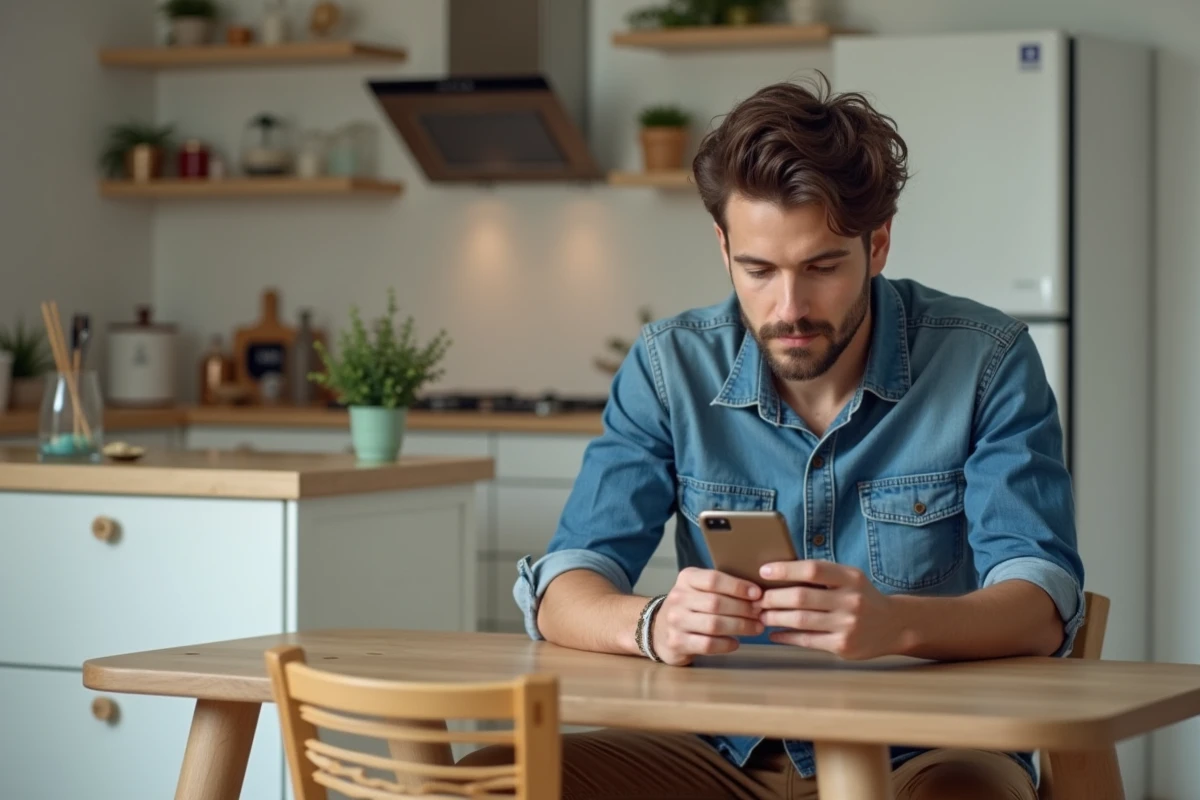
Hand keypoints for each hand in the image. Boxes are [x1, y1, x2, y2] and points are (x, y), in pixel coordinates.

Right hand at [651, 567, 763, 665]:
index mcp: (686, 578)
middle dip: (743, 609)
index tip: (757, 593)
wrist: (657, 629)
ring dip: (740, 627)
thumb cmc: (689, 606)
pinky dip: (726, 644)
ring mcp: (675, 621)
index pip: (713, 579)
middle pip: (716, 603)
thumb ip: (722, 587)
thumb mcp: (699, 588)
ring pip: (714, 624)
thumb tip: (757, 594)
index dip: (737, 586)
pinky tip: (736, 643)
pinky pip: (708, 644)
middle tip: (760, 614)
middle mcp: (678, 597)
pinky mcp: (677, 642)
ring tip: (756, 628)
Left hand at [758, 559, 905, 659]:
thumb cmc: (861, 597)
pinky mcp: (843, 646)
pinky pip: (806, 640)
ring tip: (761, 615)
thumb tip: (778, 572)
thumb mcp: (850, 578)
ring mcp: (848, 625)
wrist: (893, 626)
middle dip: (773, 598)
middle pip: (801, 597)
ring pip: (800, 620)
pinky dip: (786, 636)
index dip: (785, 570)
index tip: (764, 571)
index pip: (813, 570)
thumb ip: (822, 575)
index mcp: (850, 578)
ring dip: (775, 618)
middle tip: (756, 599)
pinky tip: (774, 634)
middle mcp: (851, 600)